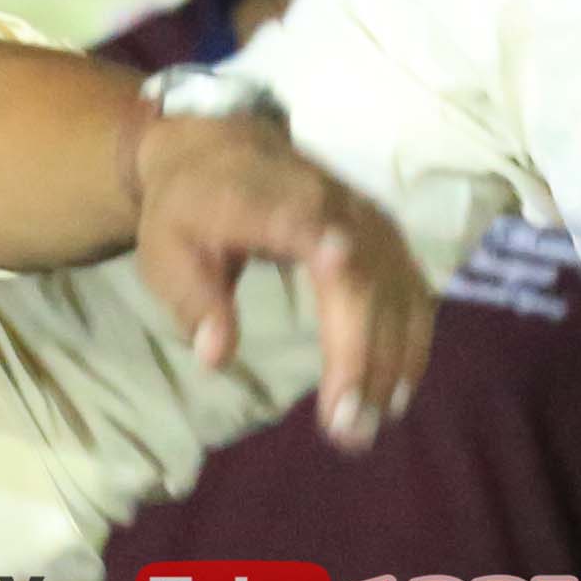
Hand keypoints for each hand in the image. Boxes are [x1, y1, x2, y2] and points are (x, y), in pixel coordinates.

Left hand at [124, 117, 431, 450]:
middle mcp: (334, 206)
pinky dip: (410, 345)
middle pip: (362, 279)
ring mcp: (369, 221)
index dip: (327, 244)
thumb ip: (193, 300)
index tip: (339, 268)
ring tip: (367, 427)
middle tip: (347, 428)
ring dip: (390, 363)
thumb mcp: (167, 253)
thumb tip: (216, 355)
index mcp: (271, 200)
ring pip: (396, 292)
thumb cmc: (188, 212)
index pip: (306, 221)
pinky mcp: (388, 239)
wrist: (223, 153)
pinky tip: (397, 394)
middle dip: (360, 355)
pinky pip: (413, 293)